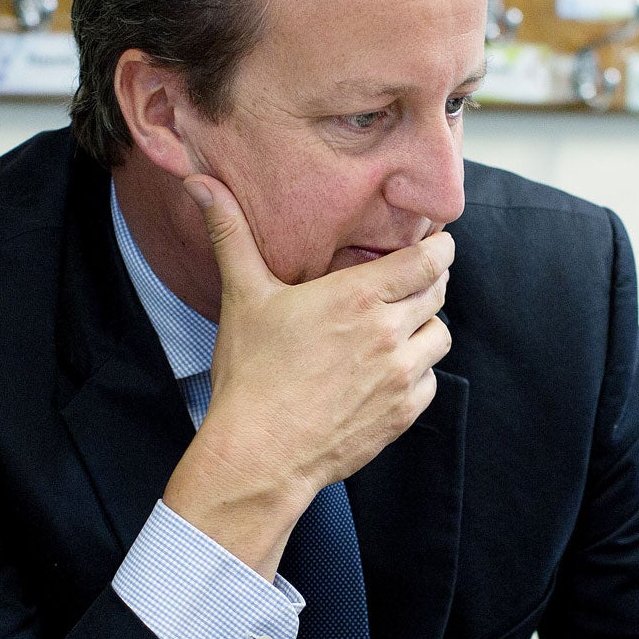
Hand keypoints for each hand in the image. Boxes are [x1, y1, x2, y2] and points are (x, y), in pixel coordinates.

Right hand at [163, 178, 451, 576]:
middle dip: (427, 283)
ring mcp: (401, 376)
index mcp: (359, 296)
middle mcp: (389, 333)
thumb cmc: (250, 375)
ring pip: (439, 337)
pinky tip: (384, 371)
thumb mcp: (243, 296)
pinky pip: (430, 380)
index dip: (438, 248)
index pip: (430, 259)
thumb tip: (199, 183)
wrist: (259, 455)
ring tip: (394, 328)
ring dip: (423, 328)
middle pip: (438, 293)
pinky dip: (416, 372)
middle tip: (405, 283)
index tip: (432, 245)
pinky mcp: (403, 414)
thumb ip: (230, 234)